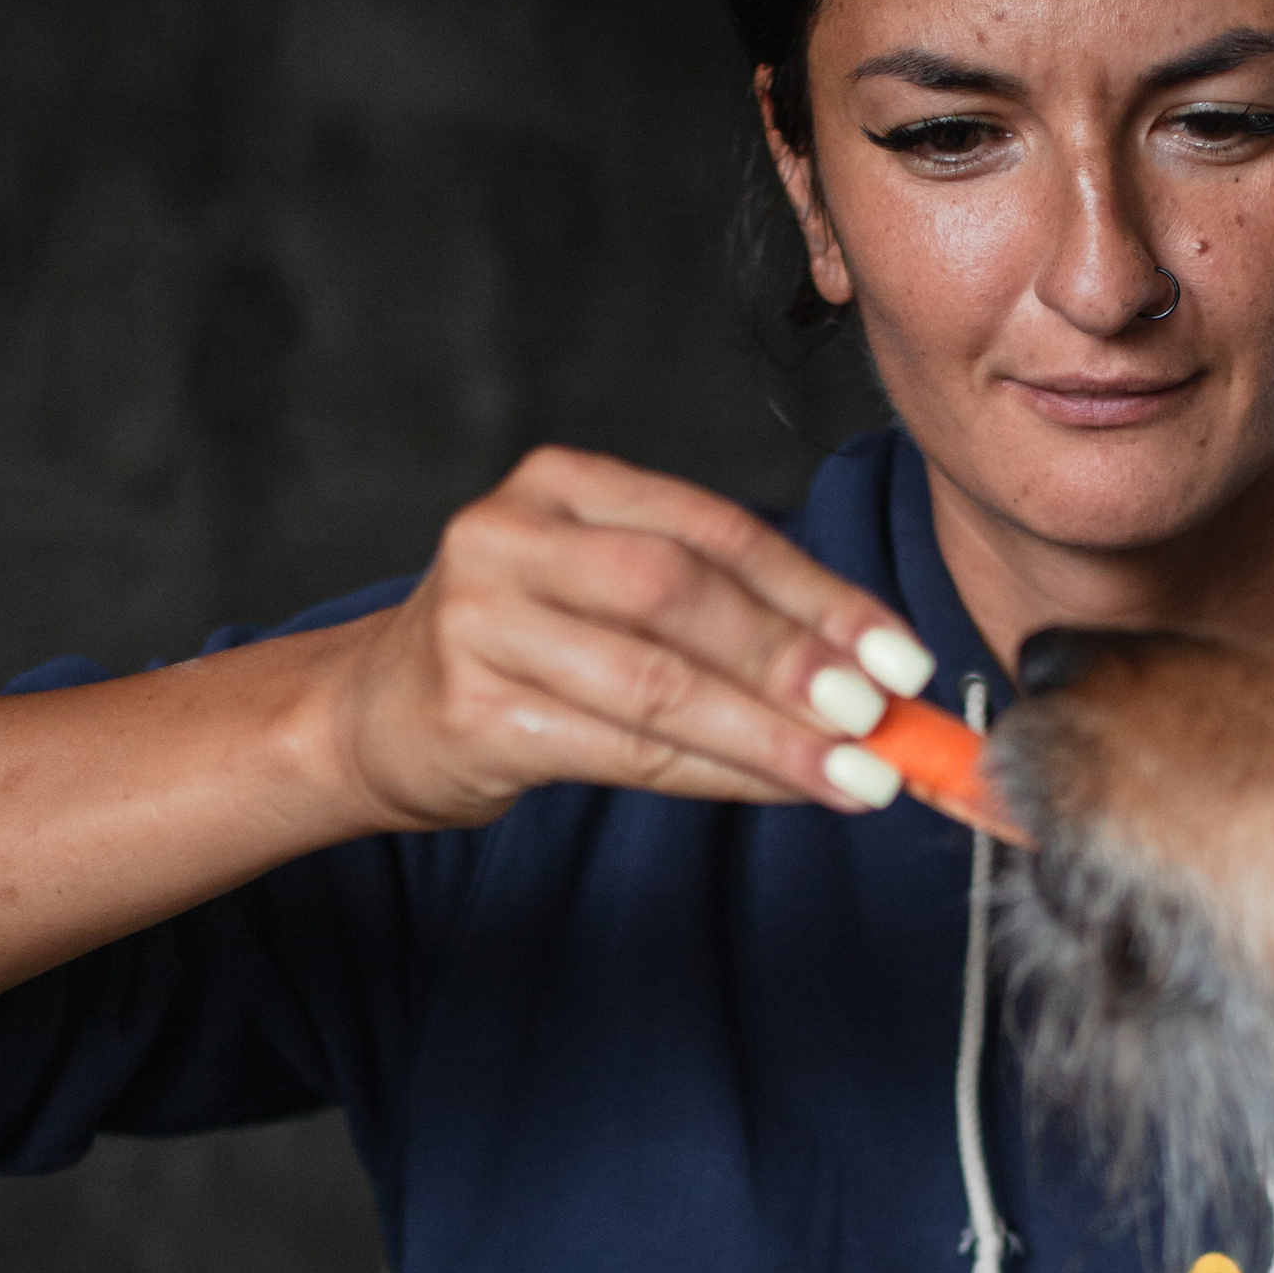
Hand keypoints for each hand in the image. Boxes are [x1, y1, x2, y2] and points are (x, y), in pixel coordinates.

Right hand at [321, 445, 935, 831]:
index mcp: (564, 485)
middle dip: (793, 658)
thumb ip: (719, 616)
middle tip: (882, 714)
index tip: (902, 655)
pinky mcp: (470, 711)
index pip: (716, 530)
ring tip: (854, 771)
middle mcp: (512, 535)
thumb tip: (870, 678)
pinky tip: (779, 787)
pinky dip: (716, 770)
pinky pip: (620, 747)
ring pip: (654, 679)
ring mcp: (480, 620)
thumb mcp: (607, 596)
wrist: (371, 714)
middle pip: (681, 592)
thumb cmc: (520, 652)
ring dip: (769, 732)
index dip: (820, 593)